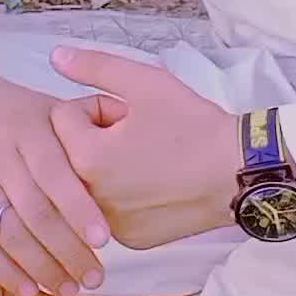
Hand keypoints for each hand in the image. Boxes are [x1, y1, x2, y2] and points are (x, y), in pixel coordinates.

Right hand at [0, 54, 110, 295]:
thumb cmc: (12, 107)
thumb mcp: (50, 104)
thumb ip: (91, 115)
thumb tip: (133, 119)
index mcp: (29, 130)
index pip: (56, 176)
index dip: (79, 210)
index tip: (104, 241)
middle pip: (35, 212)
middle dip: (66, 250)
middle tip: (94, 278)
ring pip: (8, 232)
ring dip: (40, 267)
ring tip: (68, 289)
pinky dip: (2, 269)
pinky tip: (29, 289)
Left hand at [47, 47, 240, 250]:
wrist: (239, 171)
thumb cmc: (194, 126)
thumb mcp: (145, 84)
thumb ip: (95, 67)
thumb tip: (57, 55)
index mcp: (87, 157)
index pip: (64, 117)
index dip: (96, 107)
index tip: (127, 113)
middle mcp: (90, 198)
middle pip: (73, 153)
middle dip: (97, 138)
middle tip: (138, 134)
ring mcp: (111, 225)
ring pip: (91, 184)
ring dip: (108, 168)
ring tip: (148, 158)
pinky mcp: (132, 240)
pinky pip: (111, 211)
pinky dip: (125, 197)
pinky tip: (157, 185)